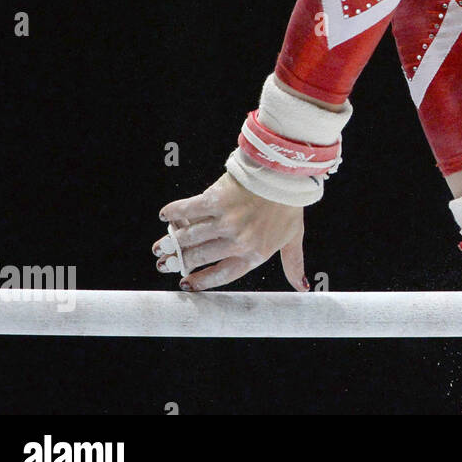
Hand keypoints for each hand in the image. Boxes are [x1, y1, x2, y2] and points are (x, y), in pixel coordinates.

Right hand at [154, 172, 308, 291]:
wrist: (285, 174)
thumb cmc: (289, 206)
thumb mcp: (294, 237)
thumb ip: (292, 263)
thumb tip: (302, 287)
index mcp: (255, 253)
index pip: (223, 274)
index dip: (202, 280)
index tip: (185, 284)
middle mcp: (238, 241)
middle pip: (200, 257)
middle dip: (178, 262)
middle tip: (164, 263)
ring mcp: (226, 220)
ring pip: (190, 237)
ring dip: (170, 243)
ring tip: (160, 247)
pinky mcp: (216, 199)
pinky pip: (187, 210)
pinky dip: (173, 213)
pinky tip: (165, 216)